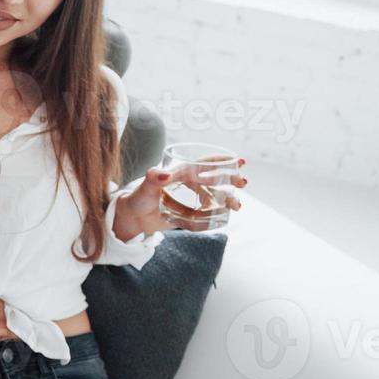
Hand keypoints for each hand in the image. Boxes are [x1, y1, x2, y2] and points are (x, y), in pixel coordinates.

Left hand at [119, 158, 247, 235]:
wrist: (134, 217)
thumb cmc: (138, 198)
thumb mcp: (145, 188)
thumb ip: (153, 179)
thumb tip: (164, 173)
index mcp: (182, 173)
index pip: (205, 164)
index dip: (222, 161)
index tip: (239, 160)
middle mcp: (190, 184)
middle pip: (216, 179)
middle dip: (232, 179)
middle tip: (243, 182)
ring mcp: (192, 199)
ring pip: (215, 197)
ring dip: (229, 199)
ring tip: (238, 206)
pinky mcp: (191, 213)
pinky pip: (208, 212)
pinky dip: (219, 213)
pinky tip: (226, 216)